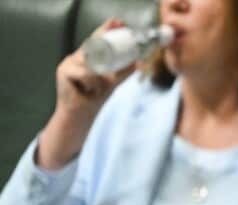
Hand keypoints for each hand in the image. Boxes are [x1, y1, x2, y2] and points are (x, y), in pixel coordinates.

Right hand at [39, 18, 135, 169]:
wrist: (81, 116)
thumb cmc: (95, 98)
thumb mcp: (112, 82)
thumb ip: (124, 71)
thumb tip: (140, 62)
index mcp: (87, 58)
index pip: (97, 40)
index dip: (106, 30)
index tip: (118, 22)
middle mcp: (76, 58)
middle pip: (92, 45)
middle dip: (105, 42)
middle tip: (117, 38)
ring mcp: (68, 63)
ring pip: (91, 61)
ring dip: (100, 75)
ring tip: (99, 88)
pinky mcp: (64, 72)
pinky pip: (85, 72)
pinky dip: (93, 82)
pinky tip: (91, 90)